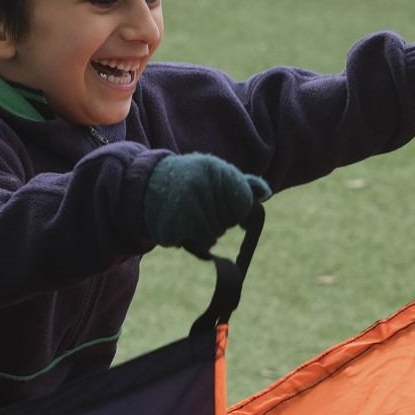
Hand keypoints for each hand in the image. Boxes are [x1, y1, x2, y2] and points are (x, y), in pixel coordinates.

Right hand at [143, 154, 269, 254]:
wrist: (149, 187)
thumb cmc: (191, 181)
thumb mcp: (216, 173)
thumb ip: (243, 184)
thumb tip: (266, 193)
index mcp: (213, 169)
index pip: (243, 203)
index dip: (237, 209)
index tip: (225, 205)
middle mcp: (199, 186)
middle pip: (228, 222)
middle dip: (219, 220)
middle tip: (201, 206)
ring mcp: (184, 207)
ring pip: (214, 236)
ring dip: (205, 232)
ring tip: (190, 215)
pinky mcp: (173, 227)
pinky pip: (198, 245)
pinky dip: (192, 240)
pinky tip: (181, 225)